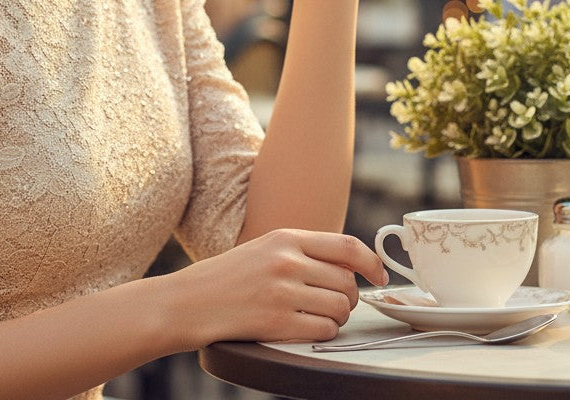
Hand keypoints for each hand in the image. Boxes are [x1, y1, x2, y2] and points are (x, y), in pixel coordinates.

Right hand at [171, 228, 386, 348]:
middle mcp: (287, 261)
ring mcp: (283, 291)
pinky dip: (323, 333)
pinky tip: (305, 328)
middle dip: (349, 297)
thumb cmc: (228, 277)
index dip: (371, 262)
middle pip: (347, 281)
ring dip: (336, 317)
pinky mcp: (277, 322)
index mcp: (286, 237)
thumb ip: (302, 252)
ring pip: (339, 307)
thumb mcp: (265, 249)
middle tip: (336, 303)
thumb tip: (348, 265)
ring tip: (316, 316)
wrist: (190, 301)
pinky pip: (324, 329)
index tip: (380, 275)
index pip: (346, 245)